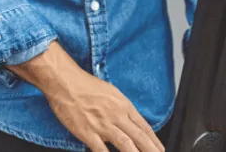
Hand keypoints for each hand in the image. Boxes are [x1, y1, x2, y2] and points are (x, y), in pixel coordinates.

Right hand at [10, 43, 162, 151]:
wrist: (65, 82)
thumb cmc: (85, 84)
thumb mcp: (110, 92)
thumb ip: (120, 108)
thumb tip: (126, 122)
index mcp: (123, 105)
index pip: (143, 126)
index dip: (154, 140)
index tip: (160, 148)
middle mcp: (116, 115)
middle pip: (140, 137)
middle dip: (152, 150)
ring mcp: (103, 125)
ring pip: (126, 145)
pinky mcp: (88, 133)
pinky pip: (101, 151)